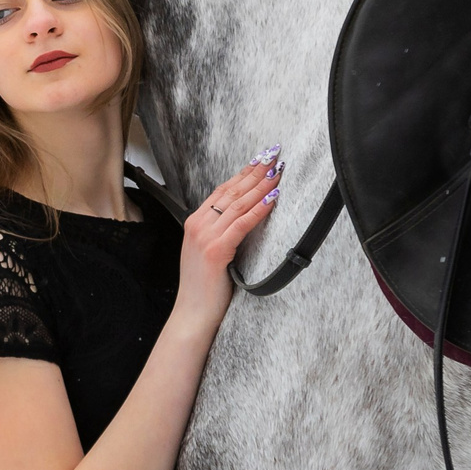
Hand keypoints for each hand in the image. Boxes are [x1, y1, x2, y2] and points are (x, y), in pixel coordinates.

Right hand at [173, 147, 283, 330]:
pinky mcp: (216, 249)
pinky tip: (272, 198)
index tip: (261, 160)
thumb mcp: (210, 253)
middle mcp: (198, 224)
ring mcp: (205, 236)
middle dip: (256, 172)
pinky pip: (242, 223)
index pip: (223, 190)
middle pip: (232, 191)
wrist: (192, 313)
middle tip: (274, 156)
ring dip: (261, 185)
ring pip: (239, 203)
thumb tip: (245, 218)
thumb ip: (221, 233)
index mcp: (195, 222)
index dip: (244, 173)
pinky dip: (259, 209)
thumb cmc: (204, 287)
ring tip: (278, 171)